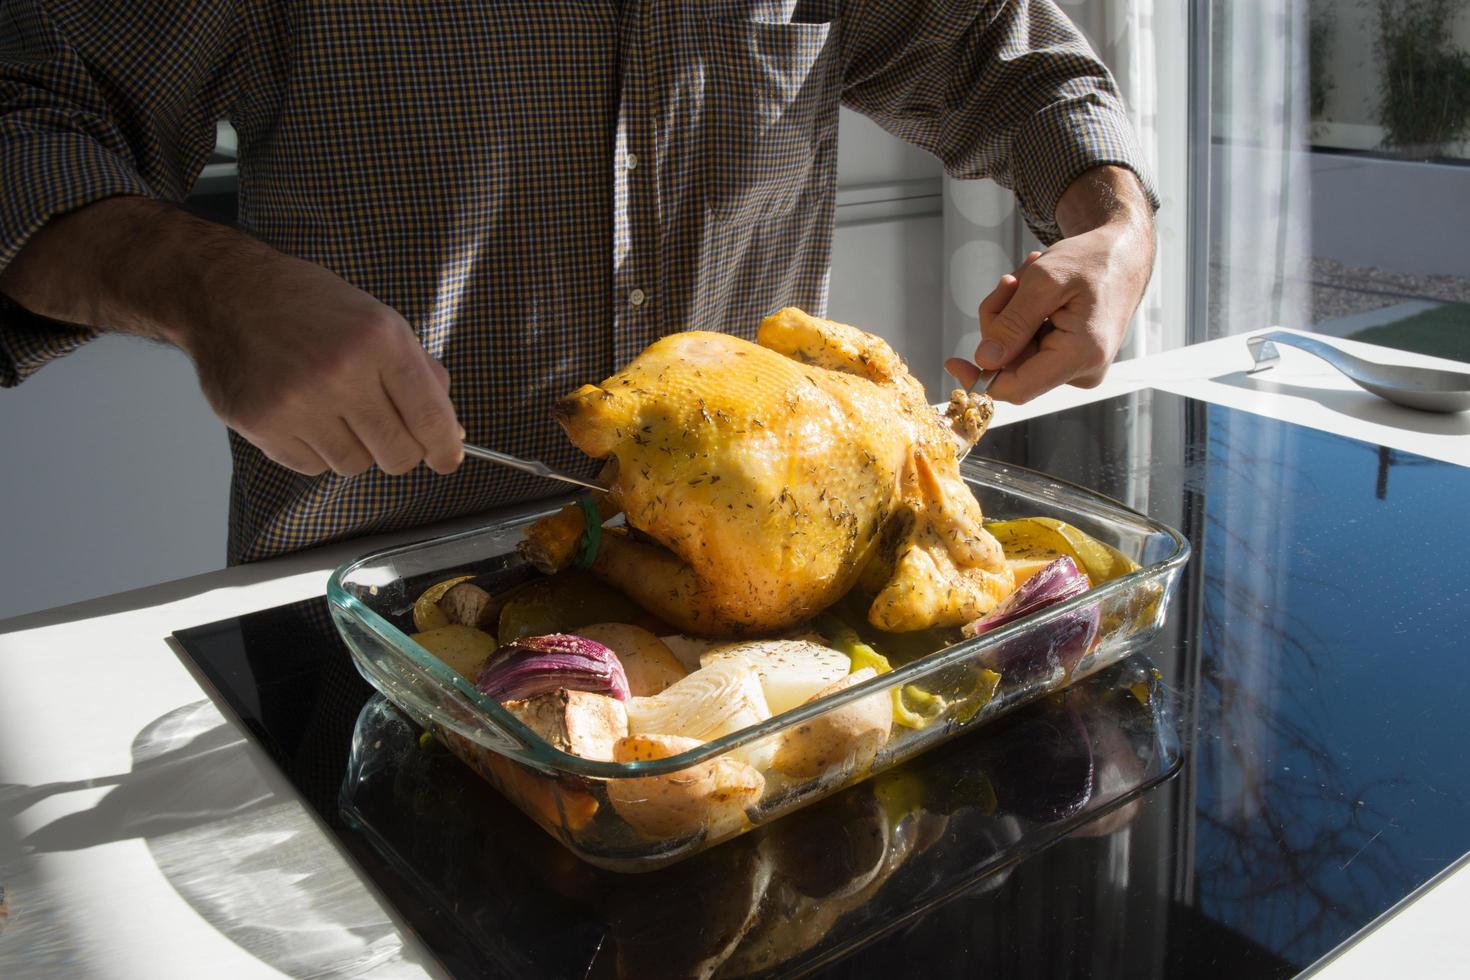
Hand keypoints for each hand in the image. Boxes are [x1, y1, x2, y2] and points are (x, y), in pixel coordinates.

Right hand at [1, 196, 465, 477]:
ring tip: (335, 411)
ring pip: (354, 465)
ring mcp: (298, 402)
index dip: (445, 449)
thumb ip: (418, 372)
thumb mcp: (377, 319)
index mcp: (379, 341)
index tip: (448, 459)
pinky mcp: (263, 423)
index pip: (430, 418)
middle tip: (387, 433)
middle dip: (401, 451)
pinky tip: (304, 415)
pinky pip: (311, 467)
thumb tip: (449, 431)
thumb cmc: (309, 305)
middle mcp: (341, 373)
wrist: (227, 291)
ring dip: (354, 449)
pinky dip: (315, 451)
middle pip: (396, 454)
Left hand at [945, 166, 1154, 403]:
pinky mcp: (1072, 359)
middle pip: (1012, 364)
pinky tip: (1039, 291)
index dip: (980, 379)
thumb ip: (1013, 323)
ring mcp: (1079, 367)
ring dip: (1012, 312)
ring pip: (1018, 352)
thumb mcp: (1044, 281)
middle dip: (1001, 321)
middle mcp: (1083, 371)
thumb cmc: (1091, 260)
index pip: (1017, 388)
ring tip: (1031, 277)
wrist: (1124, 253)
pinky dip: (1024, 316)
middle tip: (1011, 280)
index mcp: (1081, 354)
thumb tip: (985, 361)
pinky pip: (1031, 345)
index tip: (952, 362)